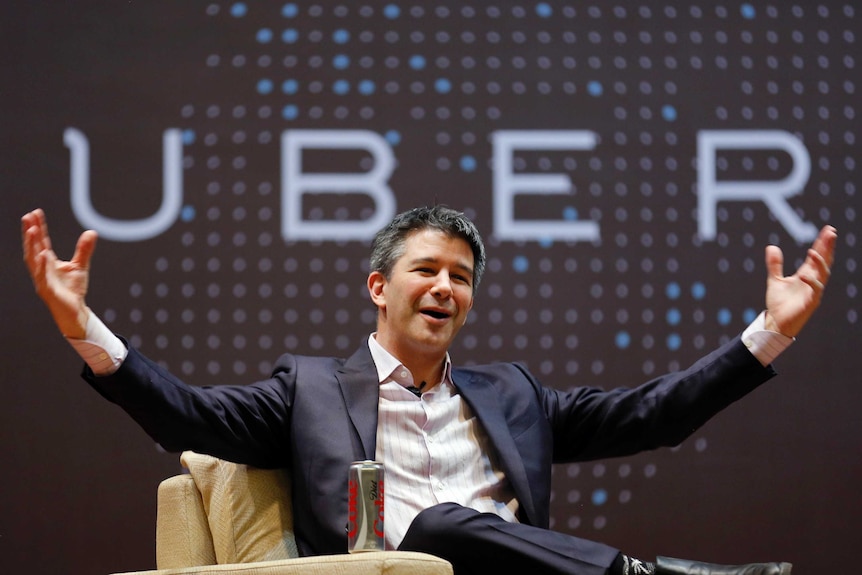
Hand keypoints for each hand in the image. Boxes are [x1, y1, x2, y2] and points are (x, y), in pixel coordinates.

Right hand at [22, 209, 97, 338]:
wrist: (75, 311)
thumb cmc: (73, 290)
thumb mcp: (80, 266)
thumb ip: (84, 250)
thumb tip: (92, 232)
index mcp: (47, 263)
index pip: (41, 242)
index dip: (38, 228)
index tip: (35, 213)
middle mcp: (41, 269)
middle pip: (33, 248)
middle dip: (30, 233)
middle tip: (28, 217)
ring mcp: (42, 280)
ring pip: (33, 260)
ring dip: (32, 245)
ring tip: (32, 230)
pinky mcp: (47, 291)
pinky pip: (42, 277)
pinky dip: (42, 265)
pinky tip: (43, 254)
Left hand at [764, 225, 836, 337]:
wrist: (776, 322)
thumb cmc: (779, 303)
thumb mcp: (774, 280)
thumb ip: (775, 264)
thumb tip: (772, 246)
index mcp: (806, 275)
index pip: (817, 256)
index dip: (822, 243)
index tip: (828, 230)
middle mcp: (812, 281)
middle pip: (824, 261)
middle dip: (828, 247)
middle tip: (831, 232)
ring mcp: (813, 291)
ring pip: (822, 274)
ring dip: (820, 262)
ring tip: (814, 250)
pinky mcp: (811, 302)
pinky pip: (815, 290)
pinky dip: (811, 282)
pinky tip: (803, 274)